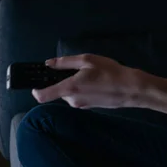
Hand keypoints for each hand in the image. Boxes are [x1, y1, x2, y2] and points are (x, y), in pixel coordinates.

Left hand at [32, 54, 147, 108]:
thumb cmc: (109, 72)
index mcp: (68, 88)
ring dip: (76, 83)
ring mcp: (81, 105)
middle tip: (80, 68)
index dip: (35, 89)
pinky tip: (99, 82)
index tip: (38, 81)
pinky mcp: (89, 107)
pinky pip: (80, 96)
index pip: (42, 96)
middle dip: (65, 80)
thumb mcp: (88, 60)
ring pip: (70, 93)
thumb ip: (65, 62)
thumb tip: (49, 63)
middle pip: (59, 90)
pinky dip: (84, 88)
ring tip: (93, 74)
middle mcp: (72, 100)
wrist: (130, 88)